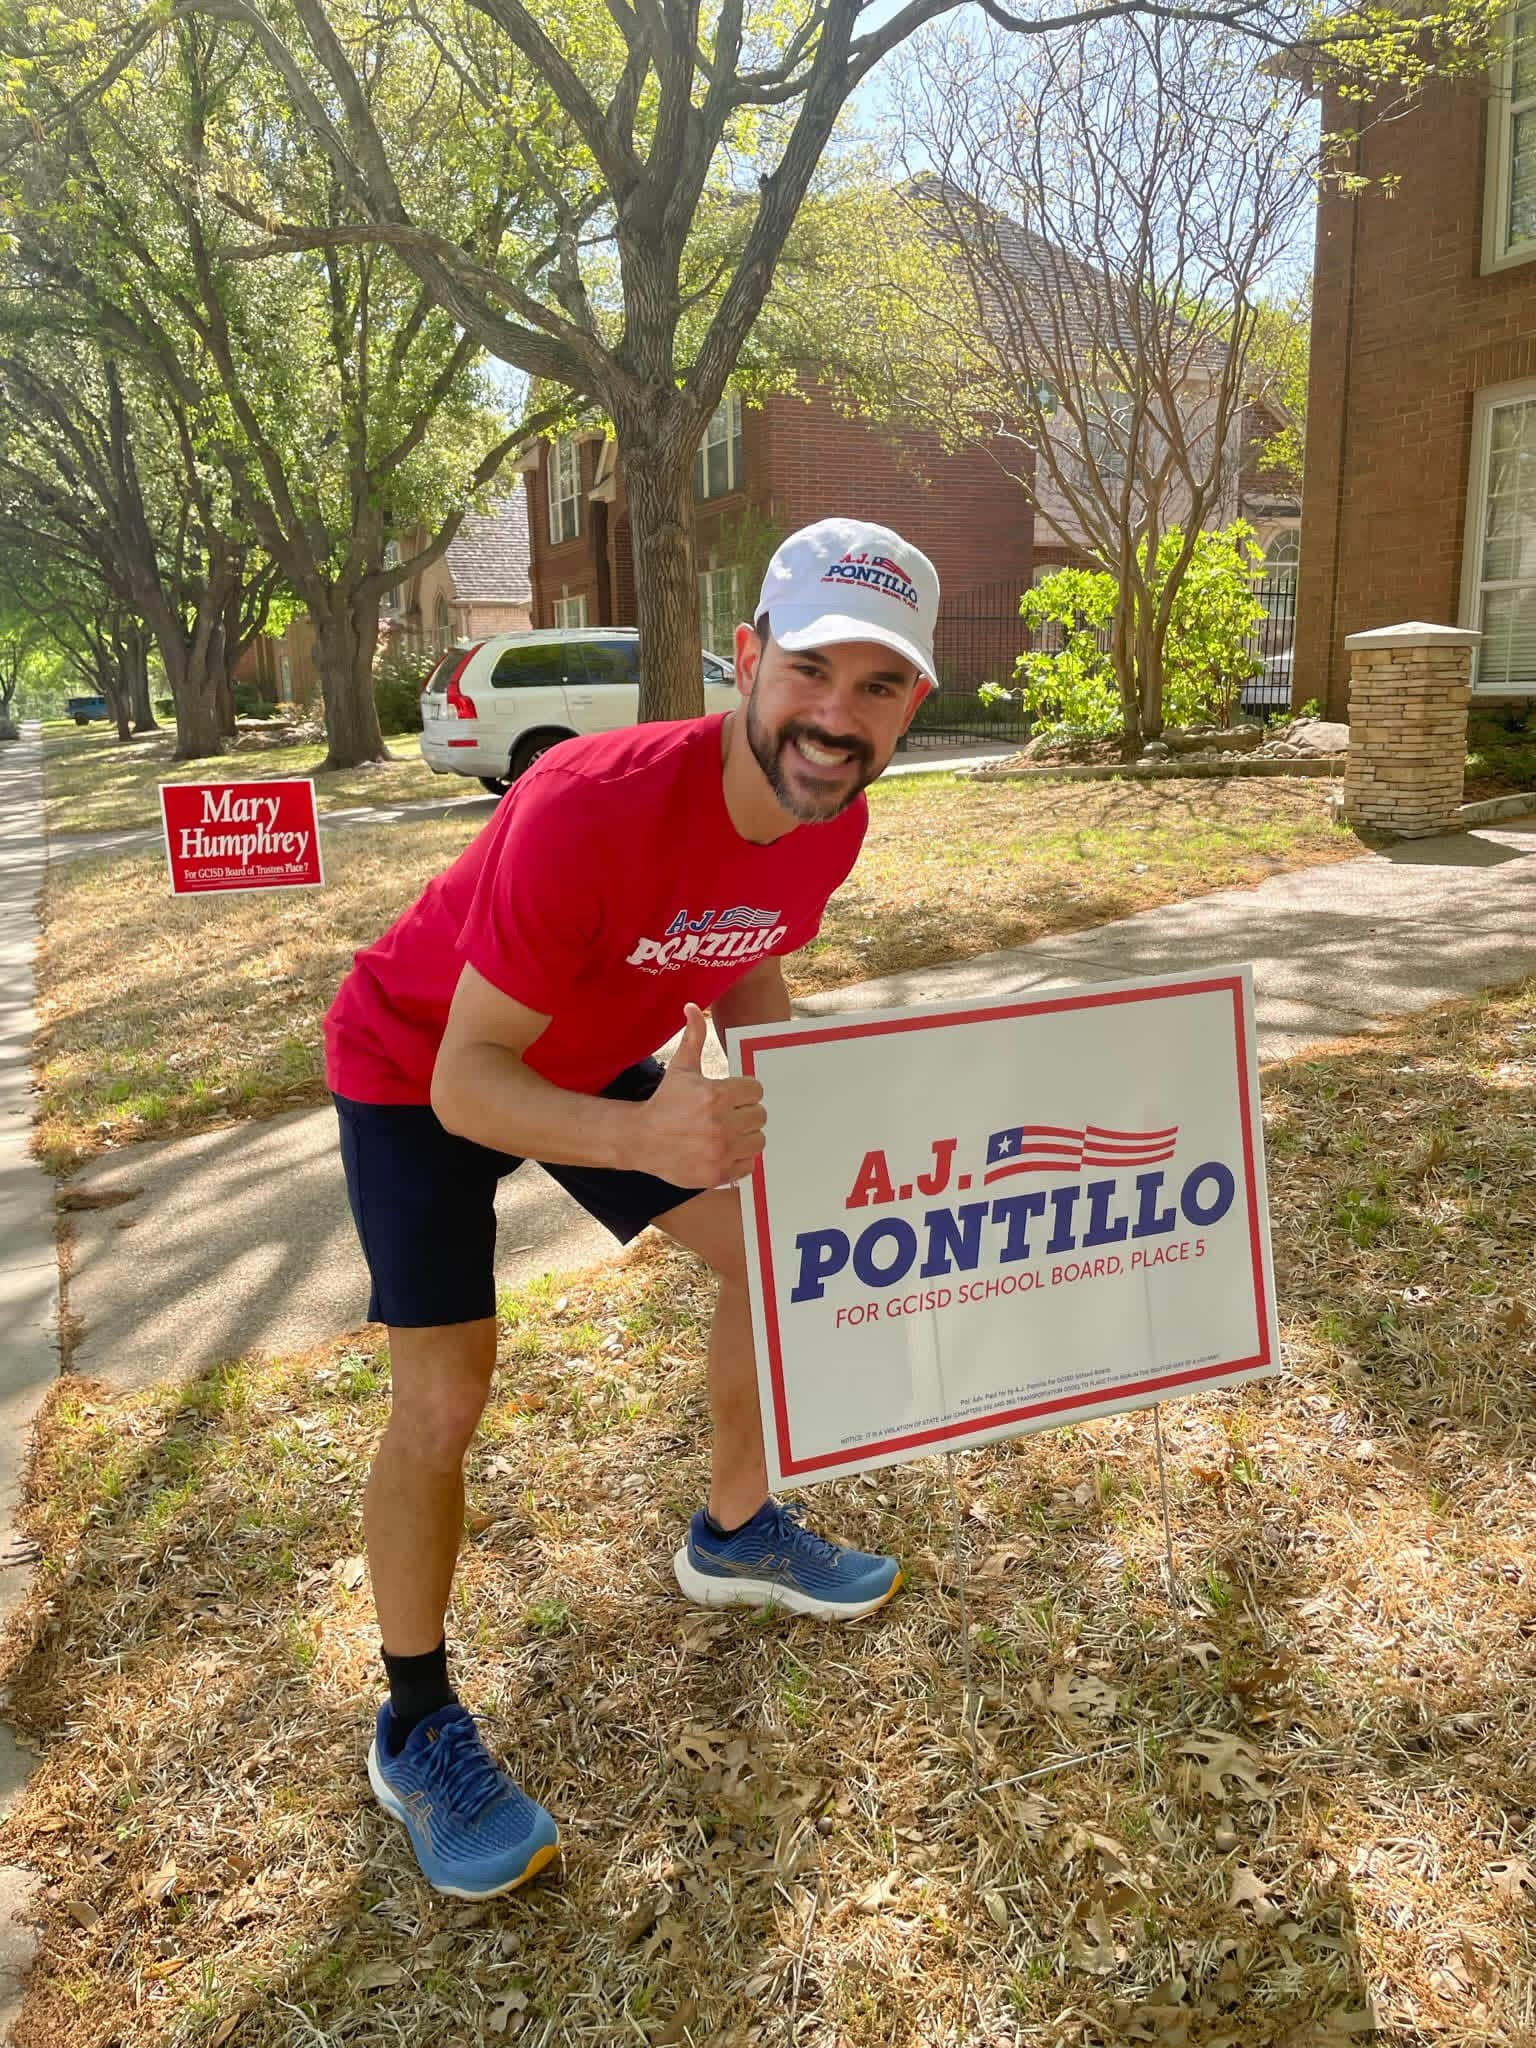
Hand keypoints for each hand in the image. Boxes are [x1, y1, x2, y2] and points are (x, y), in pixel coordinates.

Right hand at [640, 1004, 766, 1185]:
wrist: (641, 1140)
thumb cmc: (665, 1102)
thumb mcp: (680, 1068)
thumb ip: (693, 1037)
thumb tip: (692, 1007)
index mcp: (716, 1095)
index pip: (756, 1091)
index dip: (744, 1092)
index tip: (730, 1096)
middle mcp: (720, 1124)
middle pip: (760, 1115)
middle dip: (745, 1114)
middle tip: (727, 1115)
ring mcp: (720, 1151)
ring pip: (758, 1141)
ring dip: (746, 1137)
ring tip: (727, 1133)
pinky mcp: (719, 1173)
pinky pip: (749, 1164)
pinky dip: (739, 1159)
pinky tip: (722, 1150)